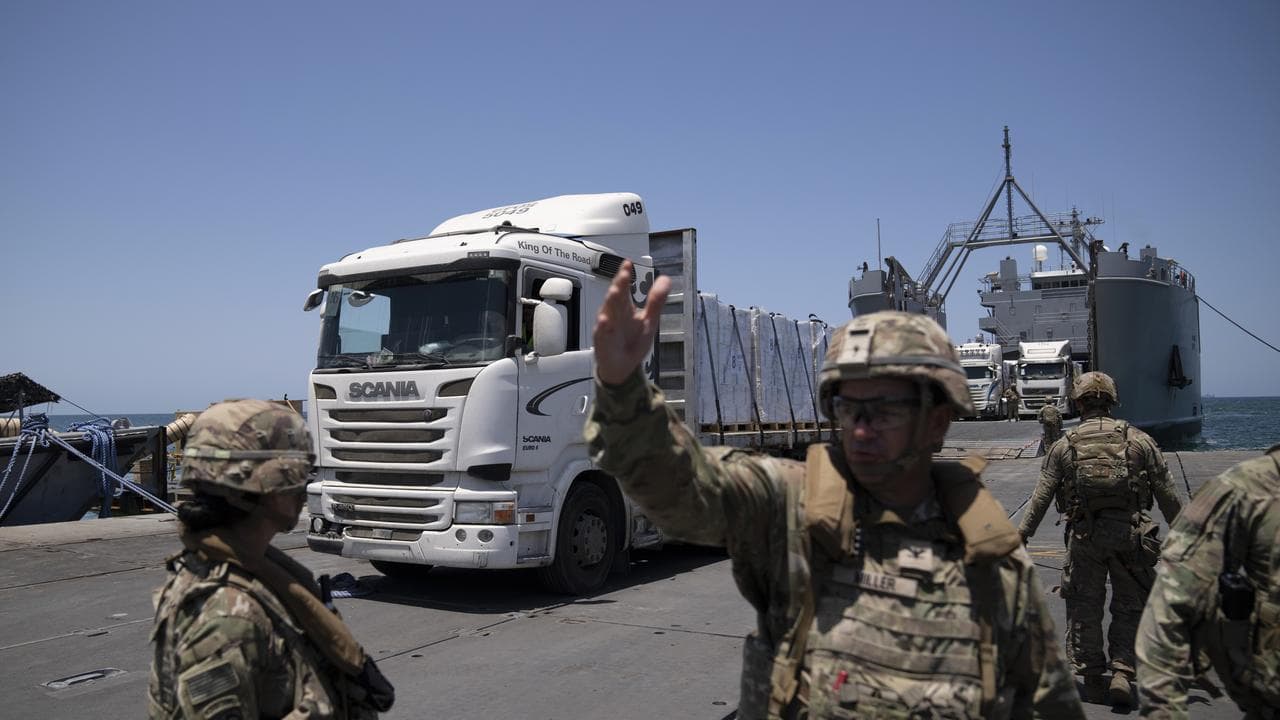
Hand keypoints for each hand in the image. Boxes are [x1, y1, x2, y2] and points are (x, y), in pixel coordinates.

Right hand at [593, 260, 669, 384]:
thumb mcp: (649, 320)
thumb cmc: (633, 342)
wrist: (622, 367)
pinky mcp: (604, 343)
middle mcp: (614, 315)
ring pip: (607, 312)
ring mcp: (607, 328)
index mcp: (625, 308)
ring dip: (610, 302)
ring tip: (614, 291)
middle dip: (619, 285)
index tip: (628, 264)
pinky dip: (603, 328)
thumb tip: (665, 280)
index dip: (625, 276)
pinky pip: (601, 334)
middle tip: (623, 273)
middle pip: (616, 297)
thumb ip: (656, 301)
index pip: (624, 288)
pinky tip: (604, 321)